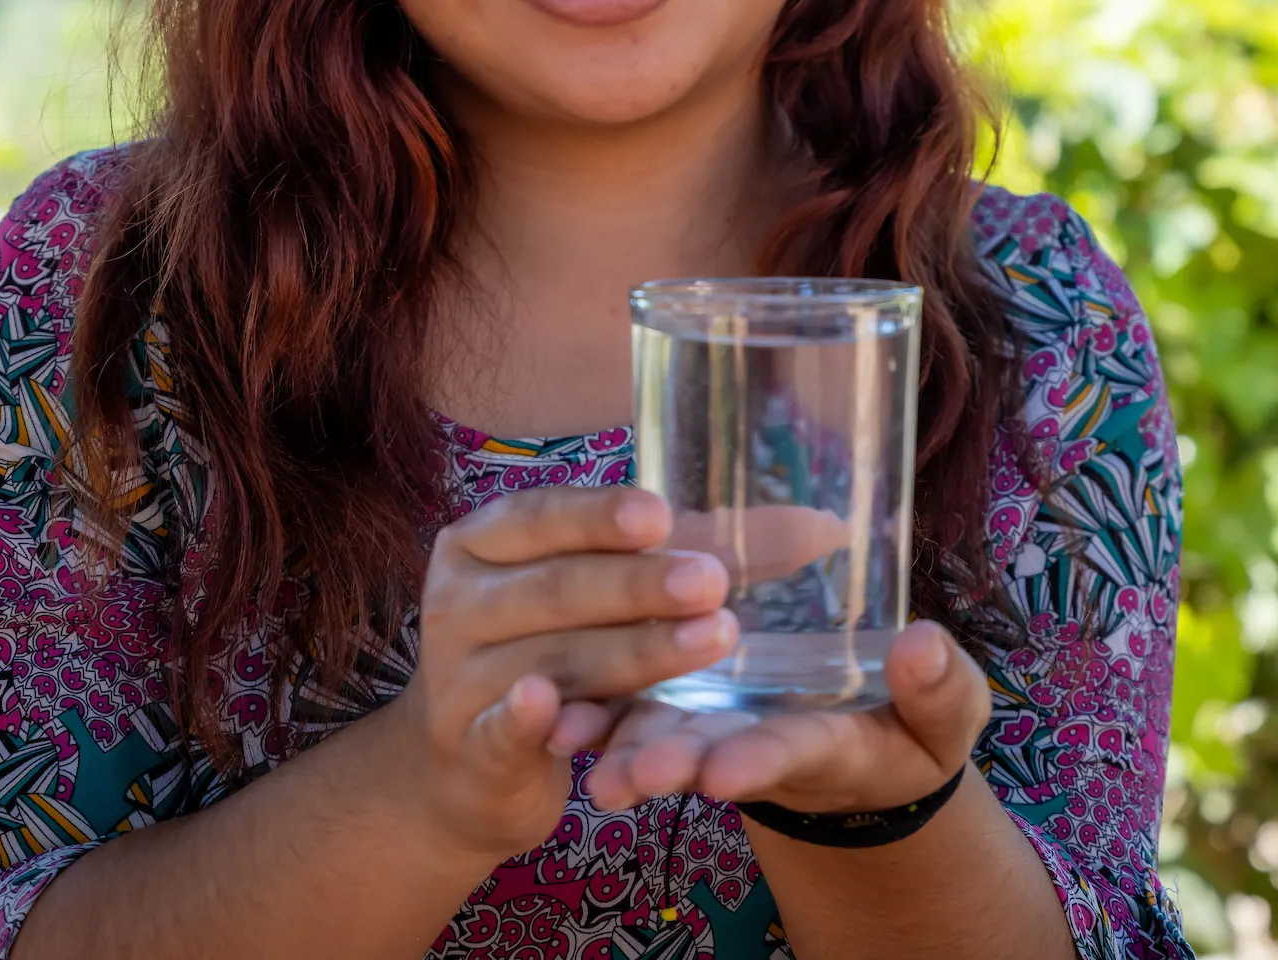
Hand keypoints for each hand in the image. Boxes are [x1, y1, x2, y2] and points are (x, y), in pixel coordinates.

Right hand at [380, 485, 737, 863]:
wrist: (476, 762)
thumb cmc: (556, 646)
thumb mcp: (605, 594)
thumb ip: (688, 553)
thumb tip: (820, 528)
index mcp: (485, 541)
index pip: (540, 515)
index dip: (599, 517)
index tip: (662, 516)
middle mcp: (460, 601)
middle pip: (557, 588)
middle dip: (638, 586)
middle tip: (711, 585)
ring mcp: (457, 678)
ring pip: (552, 661)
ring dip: (630, 653)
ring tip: (710, 642)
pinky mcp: (467, 751)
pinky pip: (499, 731)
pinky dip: (523, 720)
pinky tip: (551, 712)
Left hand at [582, 621, 988, 815]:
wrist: (859, 744)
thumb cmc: (909, 727)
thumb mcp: (943, 718)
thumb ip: (939, 691)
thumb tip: (925, 646)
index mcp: (828, 747)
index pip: (794, 752)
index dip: (758, 760)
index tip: (724, 774)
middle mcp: (759, 744)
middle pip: (709, 756)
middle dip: (667, 765)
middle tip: (624, 779)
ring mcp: (717, 727)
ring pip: (662, 738)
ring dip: (620, 750)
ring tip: (580, 764)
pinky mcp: (685, 702)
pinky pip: (635, 709)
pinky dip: (598, 717)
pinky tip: (552, 719)